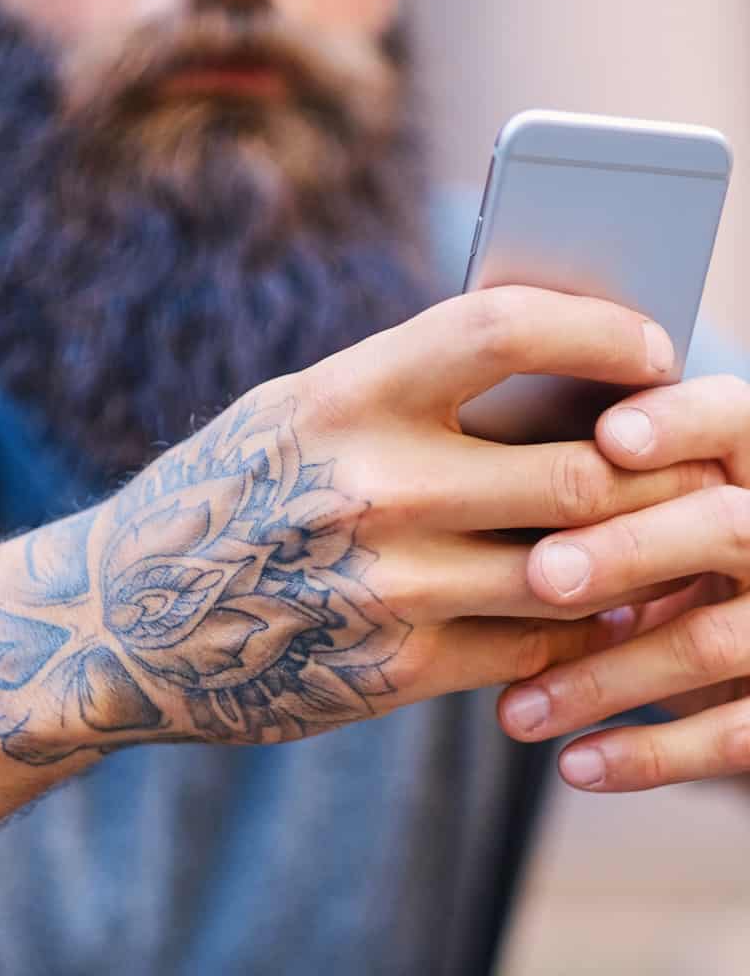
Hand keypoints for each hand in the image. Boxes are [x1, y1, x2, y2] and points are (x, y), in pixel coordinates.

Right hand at [0, 287, 714, 764]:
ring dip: (630, 557)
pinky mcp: (391, 672)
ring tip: (650, 539)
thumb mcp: (294, 414)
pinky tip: (581, 607)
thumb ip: (406, 391)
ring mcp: (384, 587)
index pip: (505, 330)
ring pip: (575, 570)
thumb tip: (547, 376)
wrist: (120, 622)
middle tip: (684, 459)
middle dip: (656, 467)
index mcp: (341, 398)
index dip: (600, 328)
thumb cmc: (219, 496)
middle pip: (581, 467)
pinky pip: (531, 648)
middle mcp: (367, 487)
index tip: (653, 343)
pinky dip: (573, 628)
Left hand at [499, 374, 749, 791]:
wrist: (737, 652)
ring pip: (714, 641)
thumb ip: (591, 486)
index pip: (732, 418)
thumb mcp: (643, 510)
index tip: (609, 437)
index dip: (679, 423)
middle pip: (728, 525)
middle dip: (630, 549)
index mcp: (749, 468)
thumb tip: (463, 473)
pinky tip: (573, 765)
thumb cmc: (653, 559)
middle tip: (541, 576)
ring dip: (605, 678)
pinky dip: (650, 755)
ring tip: (513, 712)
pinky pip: (739, 736)